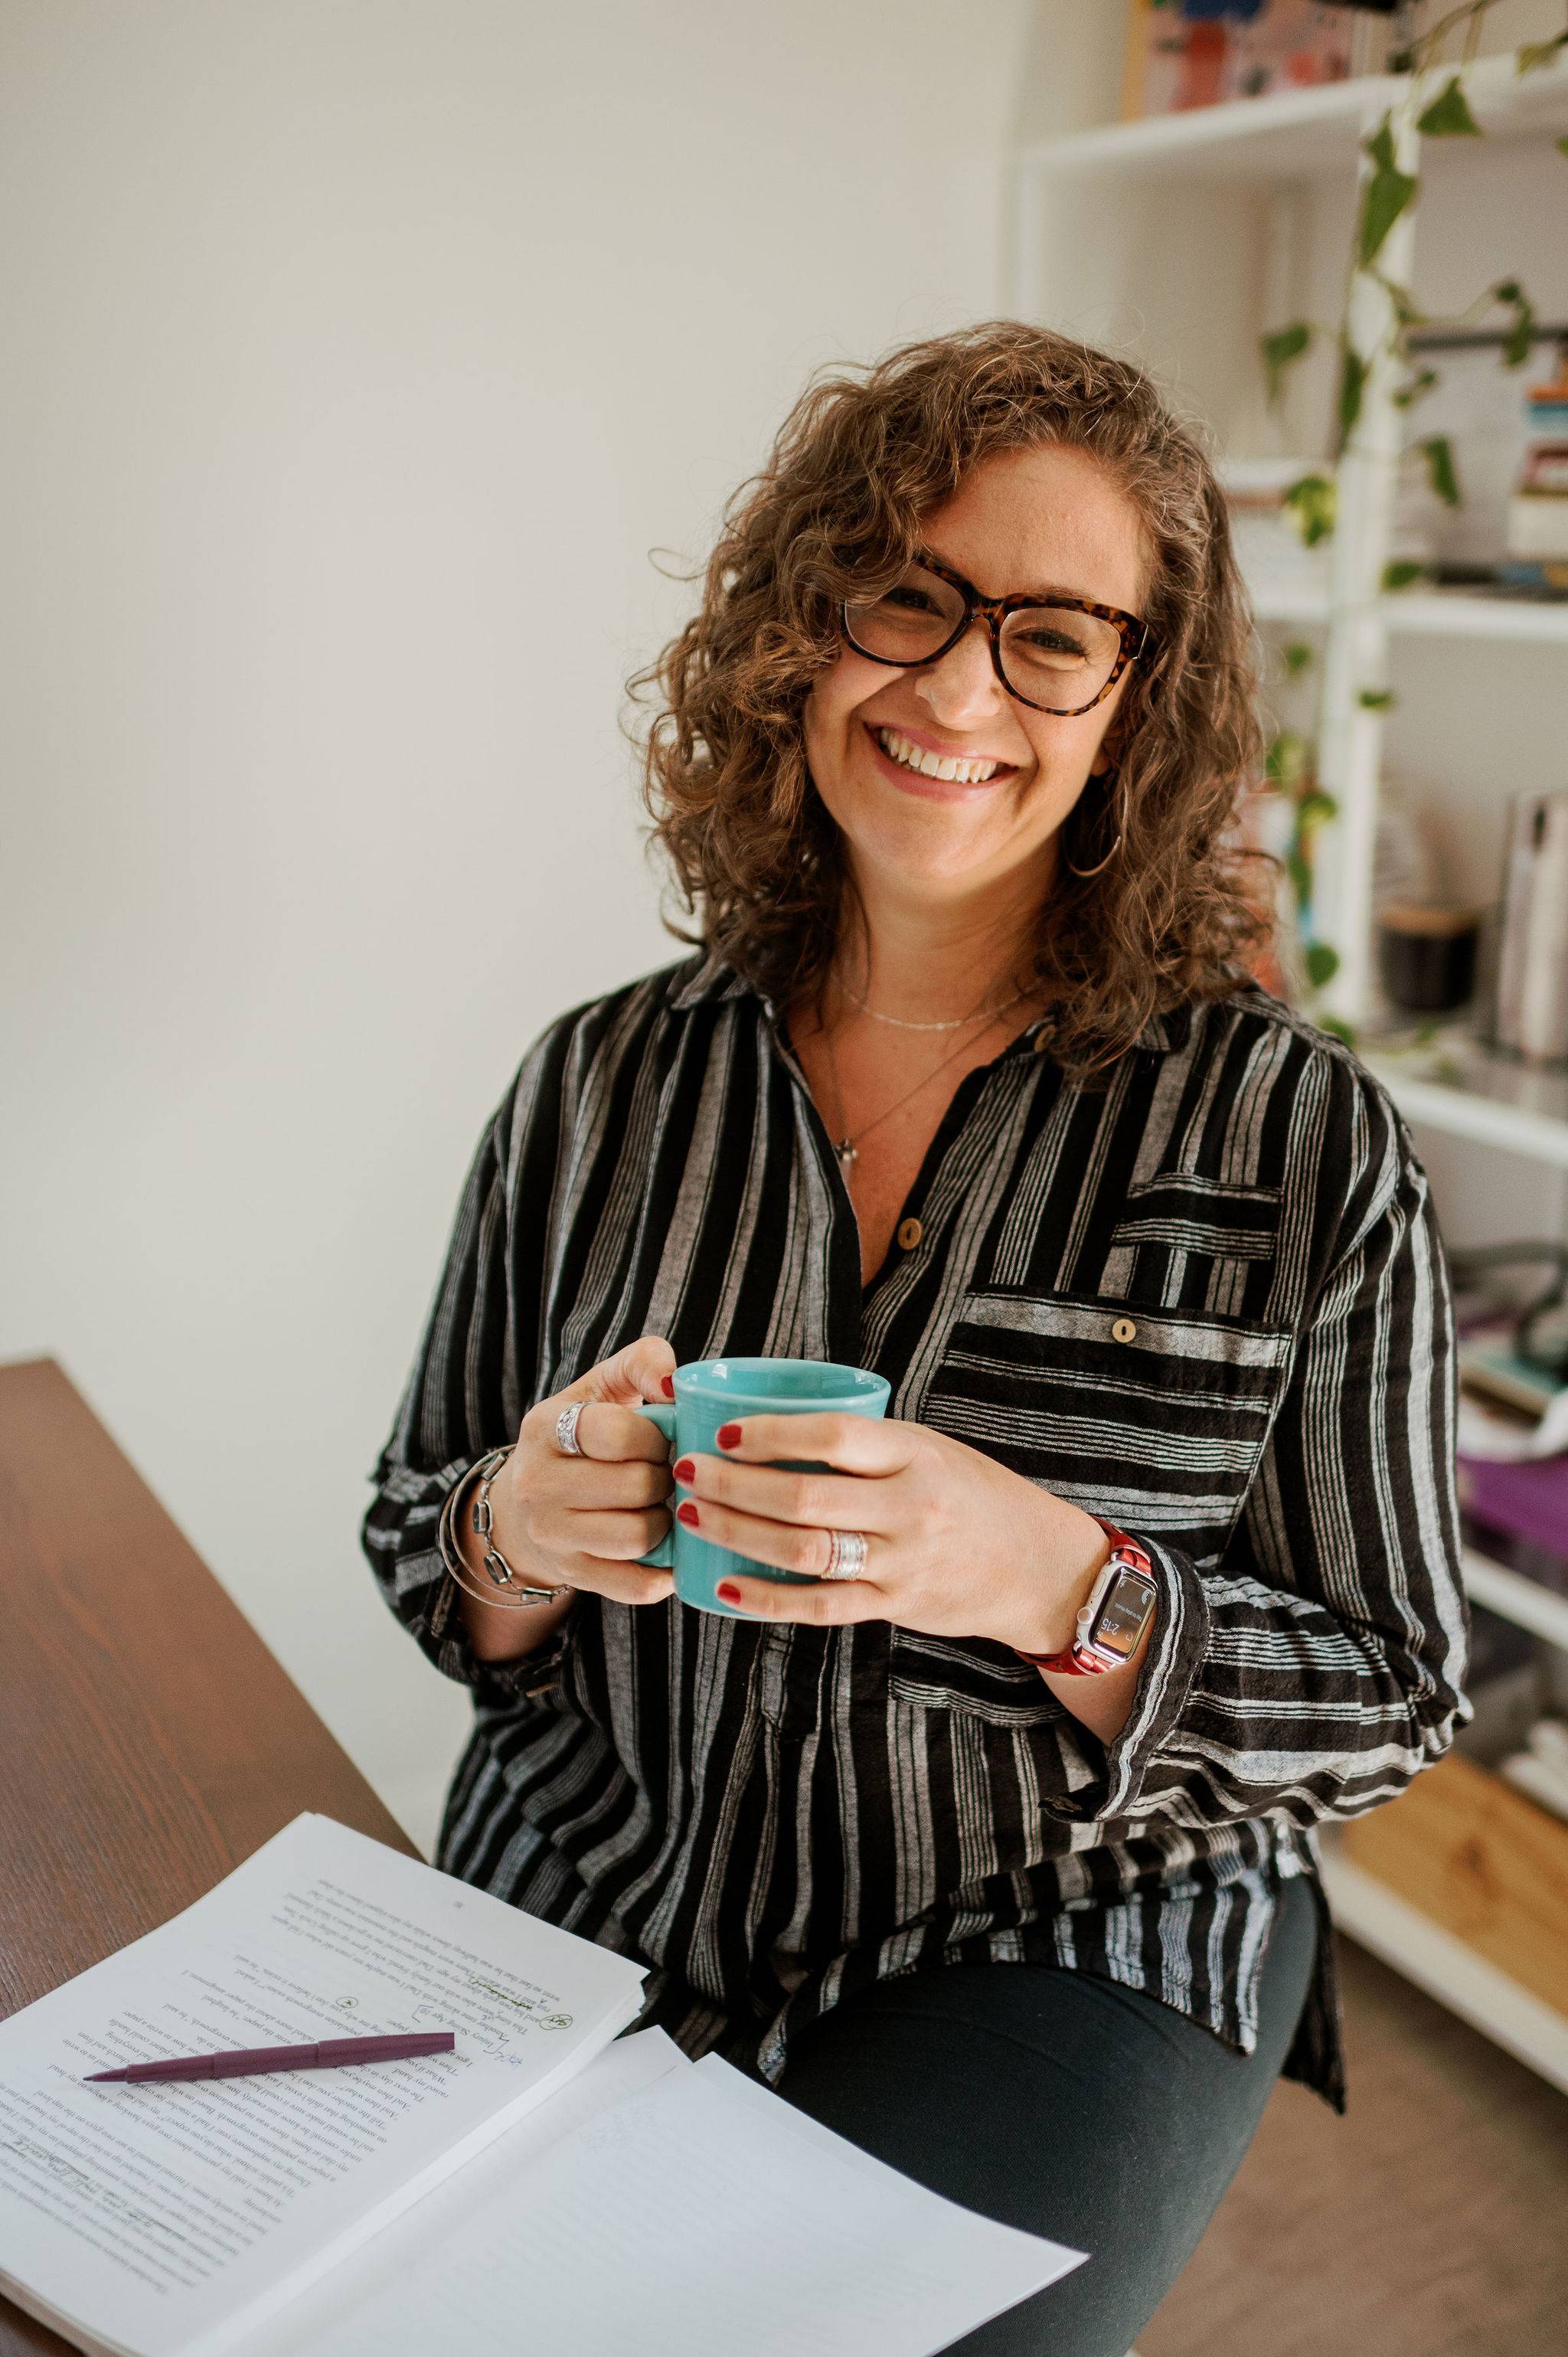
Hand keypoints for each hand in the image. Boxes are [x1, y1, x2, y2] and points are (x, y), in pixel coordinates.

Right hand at [482, 1335, 678, 1609]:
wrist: (529, 1503)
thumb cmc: (584, 1437)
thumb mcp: (600, 1389)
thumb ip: (640, 1364)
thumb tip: (673, 1383)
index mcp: (544, 1428)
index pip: (616, 1433)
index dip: (655, 1436)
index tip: (661, 1439)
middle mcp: (537, 1483)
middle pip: (635, 1486)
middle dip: (666, 1478)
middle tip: (667, 1473)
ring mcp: (550, 1534)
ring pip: (639, 1535)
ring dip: (667, 1521)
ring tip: (662, 1506)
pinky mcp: (571, 1574)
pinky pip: (634, 1585)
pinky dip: (663, 1574)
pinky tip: (670, 1555)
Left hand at [669, 1414, 1110, 1654]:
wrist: (1038, 1566)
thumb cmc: (974, 1495)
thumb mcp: (930, 1449)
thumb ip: (867, 1445)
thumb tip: (776, 1427)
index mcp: (916, 1454)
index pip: (835, 1436)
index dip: (772, 1432)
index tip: (724, 1431)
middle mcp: (910, 1508)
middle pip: (805, 1496)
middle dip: (734, 1484)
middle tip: (685, 1471)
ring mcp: (901, 1563)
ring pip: (804, 1551)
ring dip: (738, 1533)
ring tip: (692, 1516)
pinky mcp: (893, 1608)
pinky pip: (818, 1605)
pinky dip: (765, 1598)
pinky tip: (724, 1586)